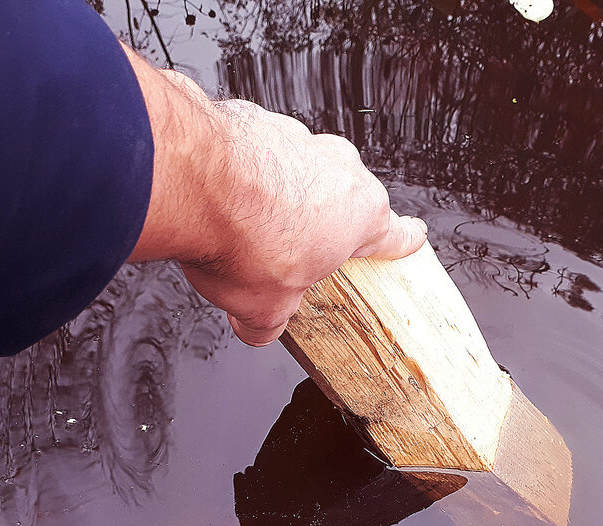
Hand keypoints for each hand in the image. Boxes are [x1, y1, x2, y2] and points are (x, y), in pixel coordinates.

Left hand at [124, 50, 427, 345]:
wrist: (190, 178)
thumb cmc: (242, 239)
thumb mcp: (263, 307)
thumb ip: (270, 320)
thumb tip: (260, 330)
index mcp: (361, 216)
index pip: (395, 234)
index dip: (403, 242)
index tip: (412, 237)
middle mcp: (340, 169)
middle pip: (342, 201)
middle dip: (321, 224)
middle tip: (291, 253)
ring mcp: (300, 138)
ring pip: (299, 172)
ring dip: (281, 195)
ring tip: (245, 225)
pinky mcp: (258, 118)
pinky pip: (258, 151)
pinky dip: (245, 171)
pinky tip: (219, 194)